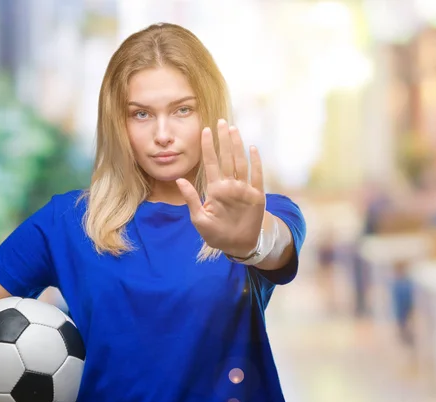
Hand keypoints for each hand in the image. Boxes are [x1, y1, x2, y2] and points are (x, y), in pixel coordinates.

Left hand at [176, 119, 264, 256]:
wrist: (237, 246)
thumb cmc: (216, 234)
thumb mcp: (199, 219)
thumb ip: (191, 199)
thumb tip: (179, 180)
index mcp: (215, 189)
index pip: (210, 163)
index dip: (208, 147)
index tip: (204, 130)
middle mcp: (229, 185)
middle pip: (226, 158)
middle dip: (223, 140)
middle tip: (221, 121)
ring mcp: (243, 190)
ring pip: (240, 163)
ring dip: (237, 146)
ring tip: (233, 130)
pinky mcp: (256, 196)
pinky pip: (256, 176)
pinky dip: (256, 163)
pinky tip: (253, 148)